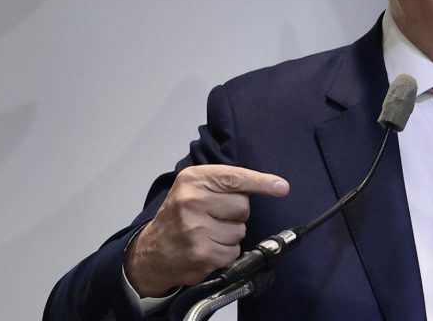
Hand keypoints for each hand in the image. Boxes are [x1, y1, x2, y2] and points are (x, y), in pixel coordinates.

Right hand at [124, 165, 288, 296]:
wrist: (150, 252)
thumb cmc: (179, 216)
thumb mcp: (194, 188)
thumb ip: (225, 183)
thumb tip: (276, 185)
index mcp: (192, 180)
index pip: (235, 178)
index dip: (262, 182)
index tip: (282, 187)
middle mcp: (192, 202)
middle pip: (243, 206)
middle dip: (236, 214)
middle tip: (214, 217)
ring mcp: (196, 230)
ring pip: (241, 230)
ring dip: (230, 235)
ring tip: (208, 234)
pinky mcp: (202, 254)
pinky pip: (234, 251)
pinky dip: (226, 252)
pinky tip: (208, 248)